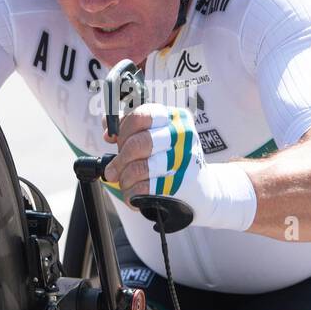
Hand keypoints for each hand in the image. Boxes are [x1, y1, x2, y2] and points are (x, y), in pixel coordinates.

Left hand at [103, 103, 256, 230]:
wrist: (202, 187)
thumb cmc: (172, 158)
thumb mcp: (157, 136)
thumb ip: (131, 129)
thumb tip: (108, 131)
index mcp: (175, 118)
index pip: (141, 115)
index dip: (122, 129)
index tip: (114, 140)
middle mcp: (182, 135)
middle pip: (139, 142)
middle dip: (120, 159)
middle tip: (112, 170)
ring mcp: (183, 159)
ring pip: (139, 168)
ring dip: (125, 178)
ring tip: (123, 182)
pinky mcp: (181, 183)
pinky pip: (145, 189)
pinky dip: (132, 193)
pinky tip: (132, 194)